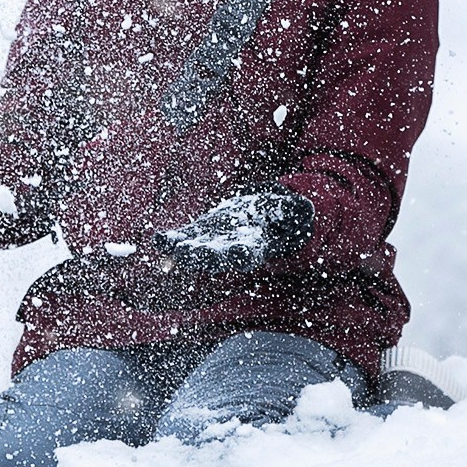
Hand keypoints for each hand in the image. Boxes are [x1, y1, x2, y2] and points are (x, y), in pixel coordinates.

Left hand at [149, 188, 314, 276]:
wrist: (253, 217)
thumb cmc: (273, 216)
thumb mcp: (288, 212)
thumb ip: (297, 210)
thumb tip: (307, 206)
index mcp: (252, 248)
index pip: (247, 256)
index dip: (242, 255)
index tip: (239, 252)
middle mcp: (227, 252)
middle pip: (217, 260)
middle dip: (207, 259)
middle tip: (199, 256)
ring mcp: (208, 245)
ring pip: (195, 254)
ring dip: (185, 253)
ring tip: (178, 250)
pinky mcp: (194, 235)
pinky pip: (178, 241)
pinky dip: (168, 243)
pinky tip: (159, 239)